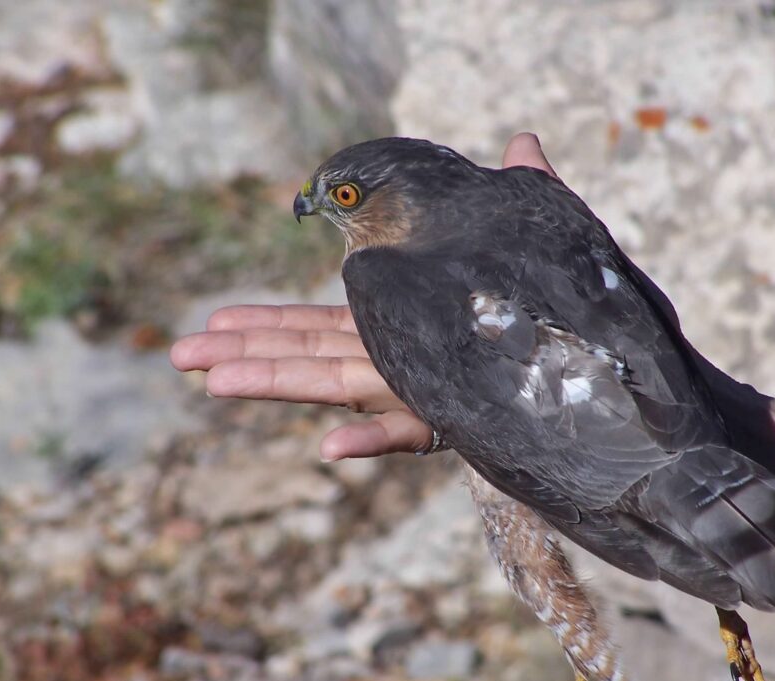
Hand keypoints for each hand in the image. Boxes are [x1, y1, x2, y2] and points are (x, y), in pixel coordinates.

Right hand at [170, 133, 558, 459]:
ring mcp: (415, 394)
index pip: (320, 325)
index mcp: (397, 327)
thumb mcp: (528, 253)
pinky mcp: (447, 423)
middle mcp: (395, 363)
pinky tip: (328, 448)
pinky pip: (402, 435)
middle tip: (181, 354)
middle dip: (246, 354)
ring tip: (215, 382)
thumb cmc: (553, 324)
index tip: (217, 319)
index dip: (268, 323)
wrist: (593, 393)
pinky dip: (367, 439)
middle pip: (307, 357)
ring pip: (334, 390)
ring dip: (276, 385)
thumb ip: (520, 198)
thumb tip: (524, 138)